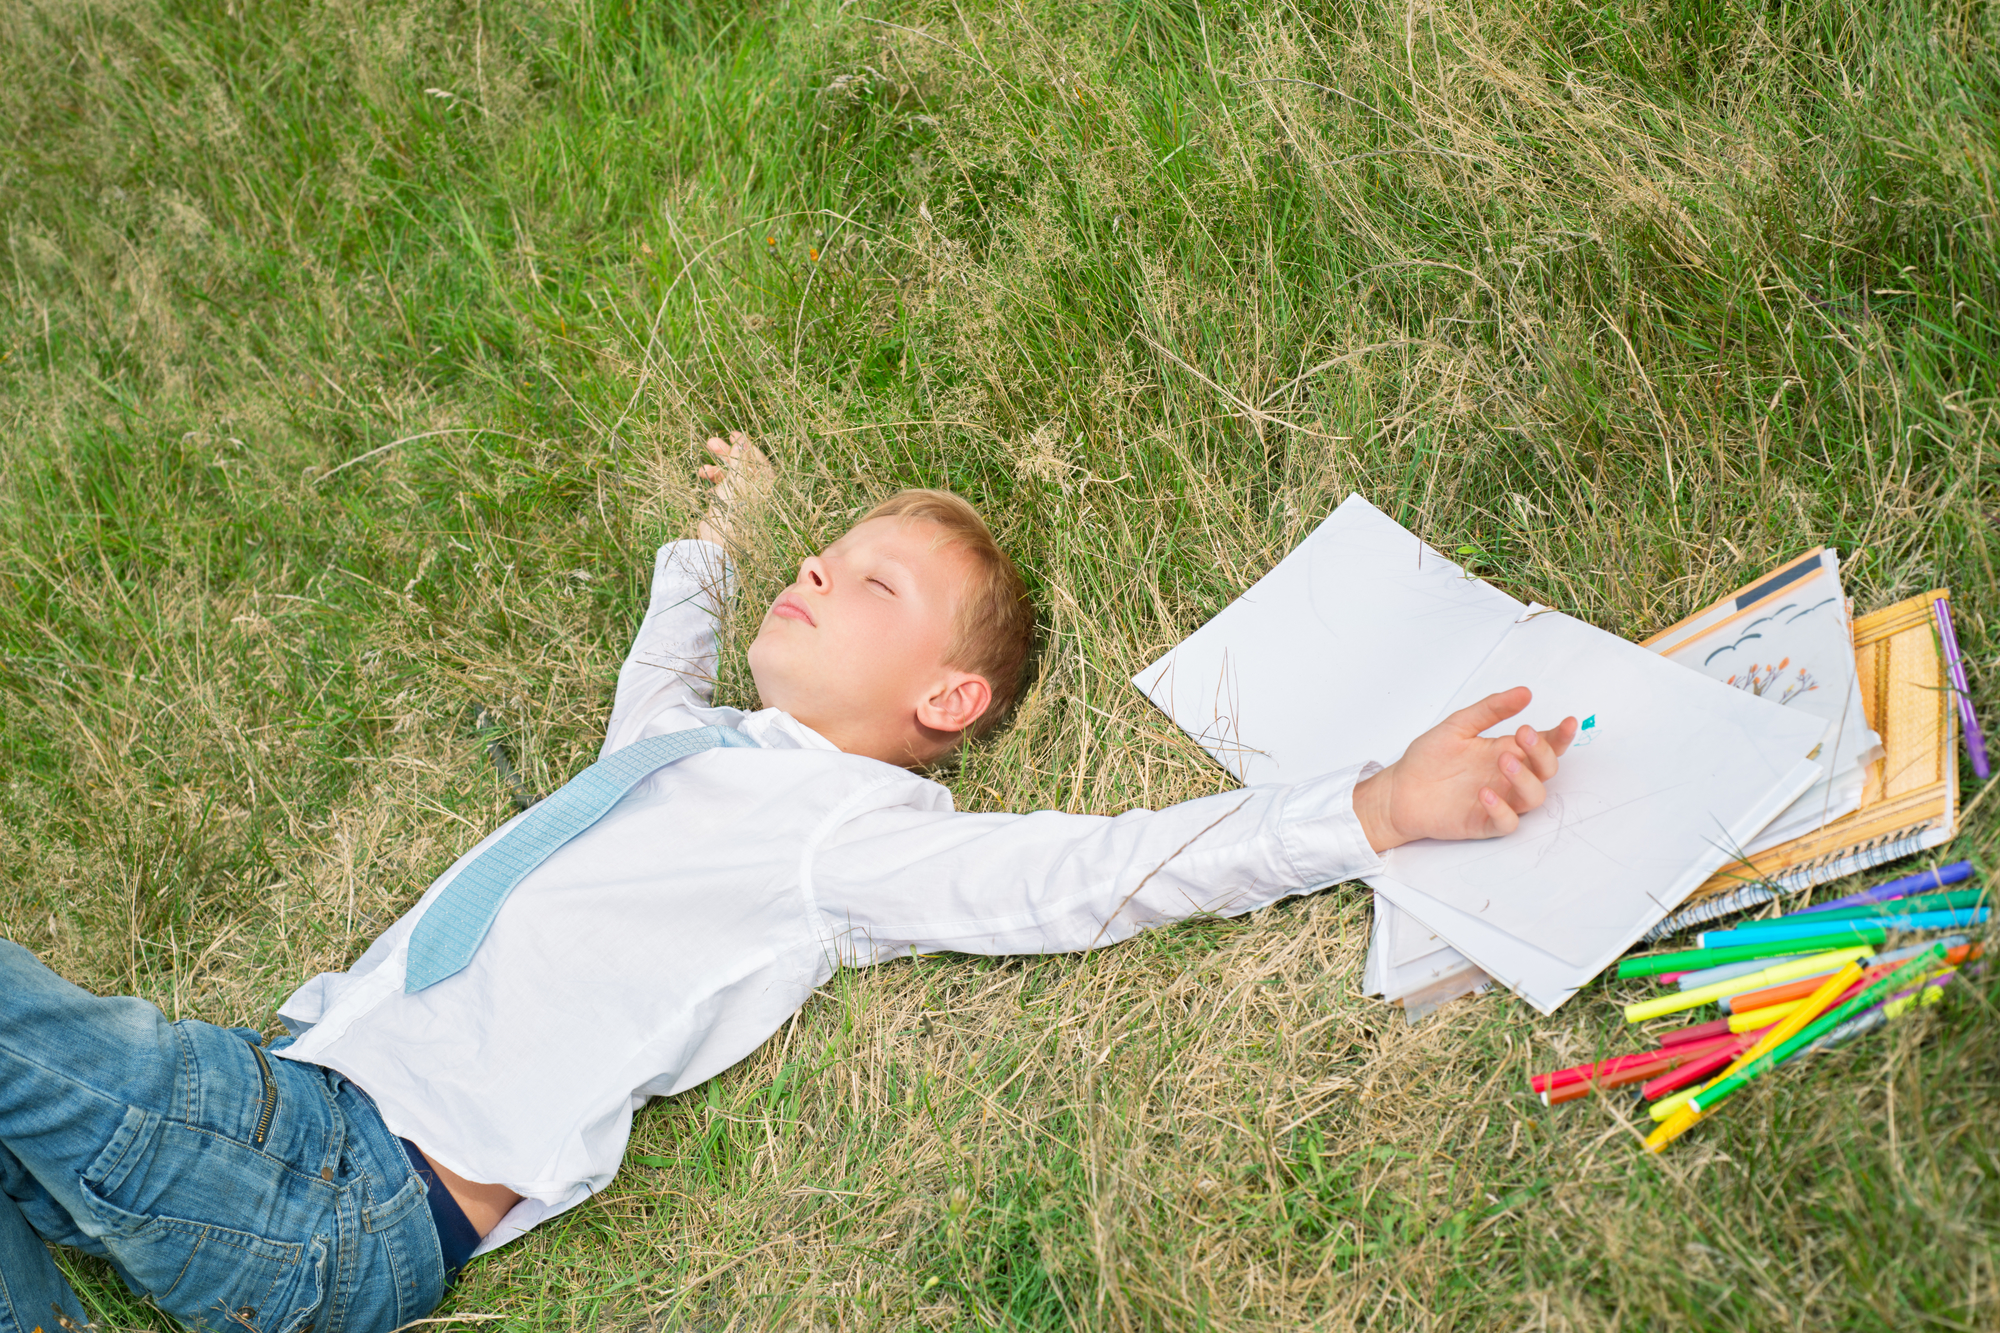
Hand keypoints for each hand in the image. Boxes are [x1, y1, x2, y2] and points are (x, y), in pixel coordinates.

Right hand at [694, 431, 774, 548]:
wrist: (720, 543)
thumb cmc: (734, 511)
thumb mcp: (737, 480)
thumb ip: (740, 459)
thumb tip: (743, 440)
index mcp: (768, 486)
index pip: (758, 460)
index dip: (744, 446)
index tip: (732, 434)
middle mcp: (760, 494)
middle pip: (744, 467)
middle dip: (726, 455)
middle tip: (710, 443)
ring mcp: (746, 503)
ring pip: (732, 478)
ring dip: (716, 470)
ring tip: (701, 469)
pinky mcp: (732, 511)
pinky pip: (724, 491)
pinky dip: (714, 484)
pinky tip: (704, 481)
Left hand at [1351, 686, 1577, 851]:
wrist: (1399, 790)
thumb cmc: (1428, 759)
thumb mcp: (1458, 726)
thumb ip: (1491, 710)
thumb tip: (1524, 693)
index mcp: (1506, 751)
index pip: (1544, 745)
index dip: (1561, 737)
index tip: (1568, 722)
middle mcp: (1508, 777)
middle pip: (1545, 770)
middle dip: (1541, 753)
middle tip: (1521, 736)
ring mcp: (1500, 801)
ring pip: (1534, 797)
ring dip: (1525, 779)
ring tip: (1503, 760)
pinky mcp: (1484, 823)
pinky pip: (1508, 822)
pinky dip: (1502, 809)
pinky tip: (1485, 793)